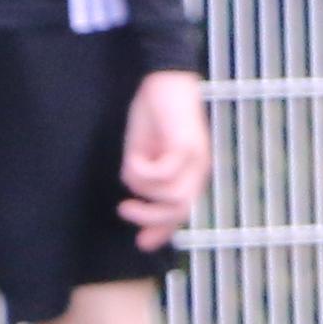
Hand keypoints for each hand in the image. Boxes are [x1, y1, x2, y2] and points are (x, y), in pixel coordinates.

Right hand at [120, 69, 211, 247]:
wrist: (164, 80)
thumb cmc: (153, 115)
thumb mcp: (144, 154)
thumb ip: (143, 180)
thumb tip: (132, 205)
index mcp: (191, 174)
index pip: (181, 212)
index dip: (163, 231)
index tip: (142, 243)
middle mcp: (198, 170)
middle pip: (179, 211)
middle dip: (150, 218)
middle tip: (124, 209)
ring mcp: (196, 159)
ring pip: (170, 196)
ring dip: (142, 188)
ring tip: (130, 167)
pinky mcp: (187, 146)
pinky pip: (162, 174)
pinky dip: (143, 169)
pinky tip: (137, 154)